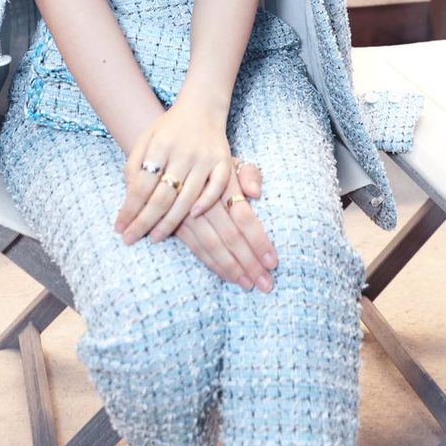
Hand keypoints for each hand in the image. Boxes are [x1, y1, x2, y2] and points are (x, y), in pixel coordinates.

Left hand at [115, 99, 234, 244]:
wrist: (202, 106)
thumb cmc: (169, 127)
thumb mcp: (145, 138)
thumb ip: (134, 165)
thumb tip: (129, 197)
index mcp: (160, 145)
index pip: (142, 185)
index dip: (129, 209)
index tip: (120, 228)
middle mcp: (183, 152)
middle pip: (162, 196)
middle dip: (144, 222)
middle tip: (131, 239)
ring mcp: (205, 157)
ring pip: (186, 198)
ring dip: (170, 222)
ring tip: (154, 237)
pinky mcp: (223, 161)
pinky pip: (216, 188)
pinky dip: (205, 203)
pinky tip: (192, 218)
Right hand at [175, 163, 277, 290]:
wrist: (172, 160)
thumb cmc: (212, 165)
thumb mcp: (231, 161)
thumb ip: (249, 173)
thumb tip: (256, 193)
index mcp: (222, 181)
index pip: (243, 215)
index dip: (258, 240)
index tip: (273, 262)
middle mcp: (203, 198)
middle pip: (230, 235)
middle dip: (250, 262)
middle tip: (267, 283)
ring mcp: (186, 212)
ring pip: (213, 245)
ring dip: (233, 268)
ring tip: (251, 285)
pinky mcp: (175, 224)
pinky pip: (196, 248)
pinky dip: (213, 264)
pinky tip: (229, 276)